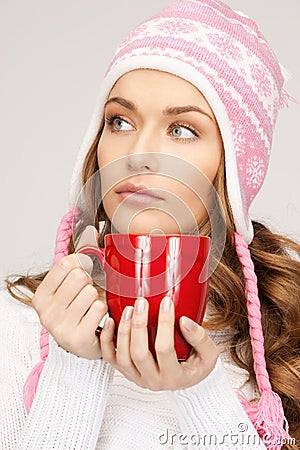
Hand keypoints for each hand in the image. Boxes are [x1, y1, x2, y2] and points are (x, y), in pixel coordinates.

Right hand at [32, 226, 106, 358]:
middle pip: (80, 276)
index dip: (82, 266)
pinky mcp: (77, 337)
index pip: (66, 264)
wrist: (85, 346)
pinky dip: (105, 312)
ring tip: (92, 310)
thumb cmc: (79, 312)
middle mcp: (46, 312)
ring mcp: (60, 326)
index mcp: (41, 296)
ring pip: (91, 292)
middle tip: (89, 296)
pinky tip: (99, 320)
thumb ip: (79, 258)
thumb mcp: (71, 287)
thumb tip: (90, 229)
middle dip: (90, 284)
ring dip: (98, 299)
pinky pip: (100, 308)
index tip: (84, 276)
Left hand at [100, 296, 219, 389]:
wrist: (184, 380)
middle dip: (138, 325)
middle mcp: (153, 380)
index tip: (166, 302)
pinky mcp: (125, 371)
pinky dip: (106, 339)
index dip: (164, 324)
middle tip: (142, 302)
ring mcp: (136, 377)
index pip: (165, 349)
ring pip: (122, 357)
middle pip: (139, 353)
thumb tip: (184, 321)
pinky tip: (110, 321)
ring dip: (123, 330)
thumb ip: (201, 338)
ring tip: (129, 309)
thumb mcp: (208, 354)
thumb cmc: (196, 365)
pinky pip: (110, 358)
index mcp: (174, 377)